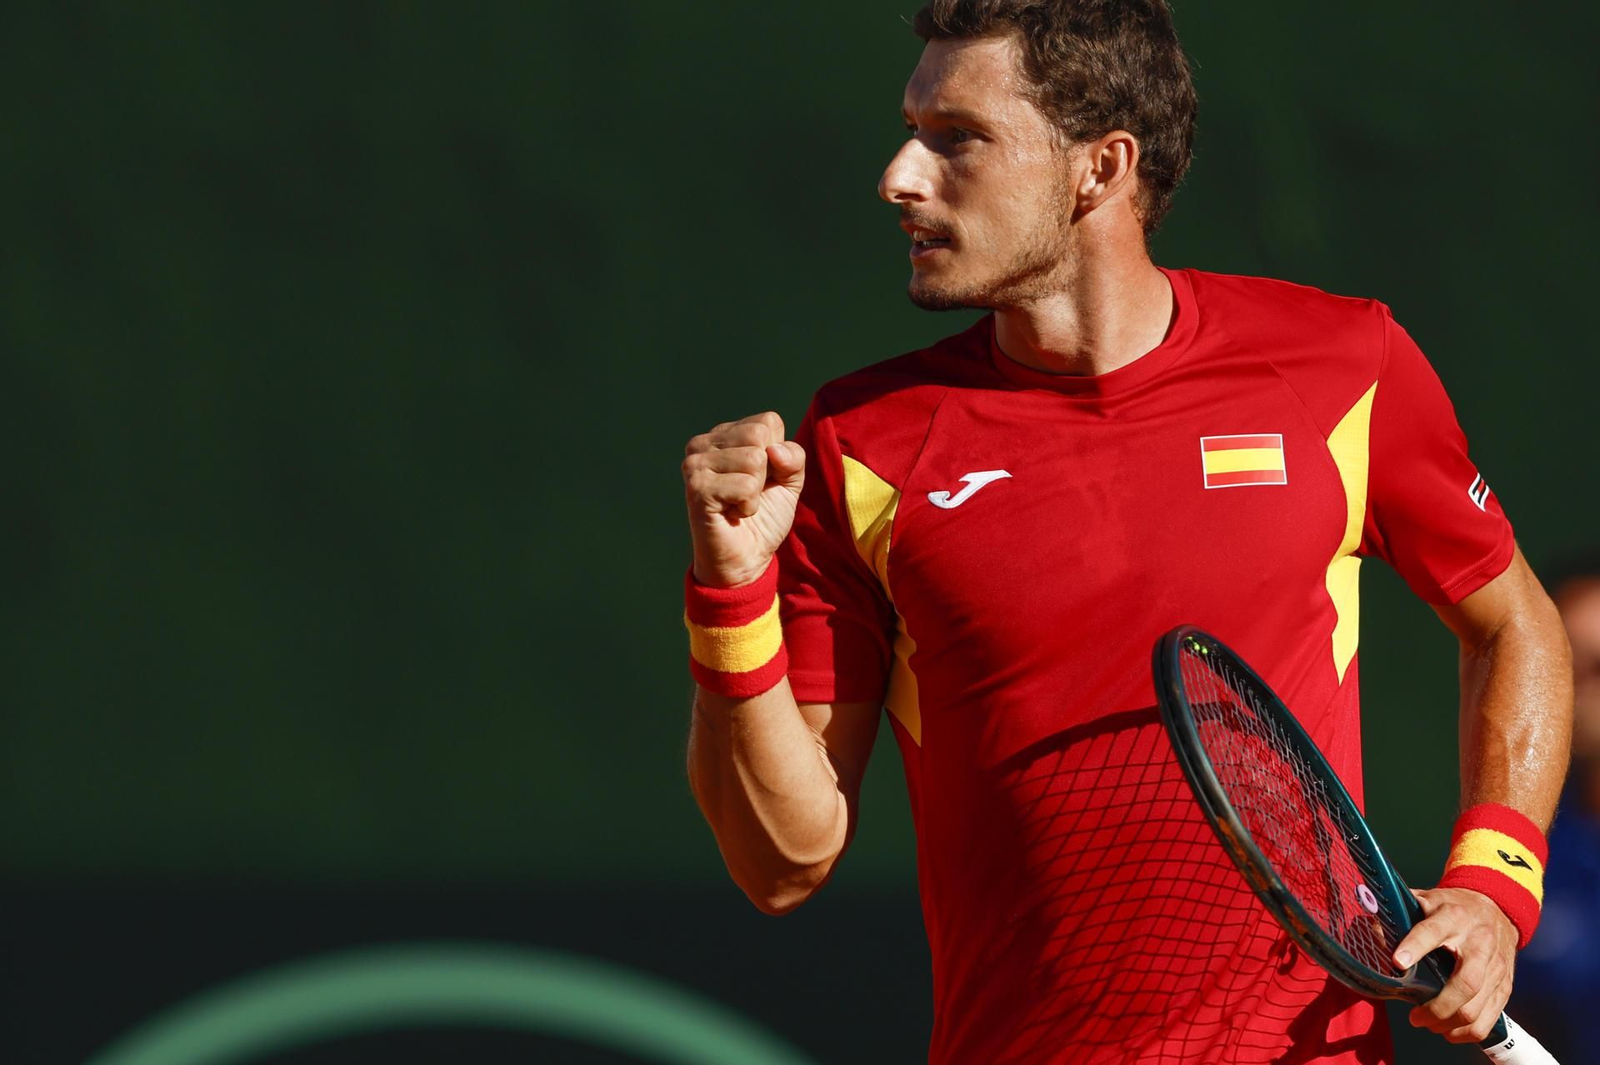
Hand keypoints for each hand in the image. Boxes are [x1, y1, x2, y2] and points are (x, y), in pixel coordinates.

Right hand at [682, 411, 805, 587]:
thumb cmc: (764, 517)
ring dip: (757, 491)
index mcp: (724, 434)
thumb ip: (793, 457)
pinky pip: (746, 485)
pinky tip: (732, 513)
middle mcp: (704, 443)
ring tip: (738, 503)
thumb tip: (774, 450)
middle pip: (760, 435)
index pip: (768, 421)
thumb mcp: (789, 481)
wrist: (745, 559)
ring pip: (754, 459)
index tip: (762, 479)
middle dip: (768, 471)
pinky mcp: (697, 487)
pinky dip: (749, 506)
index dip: (778, 454)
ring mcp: (696, 463)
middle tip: (749, 492)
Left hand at [1393, 886, 1517, 1042]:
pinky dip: (1467, 1032)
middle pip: (1464, 983)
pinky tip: (1449, 1030)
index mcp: (1453, 917)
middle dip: (1437, 1007)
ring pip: (1476, 1007)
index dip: (1415, 947)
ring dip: (1448, 1023)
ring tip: (1428, 1024)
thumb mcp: (1425, 899)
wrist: (1497, 908)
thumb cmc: (1453, 907)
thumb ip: (1400, 915)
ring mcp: (1495, 967)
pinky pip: (1489, 1018)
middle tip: (1414, 1017)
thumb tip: (1373, 932)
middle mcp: (1478, 943)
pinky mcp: (1505, 986)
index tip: (1397, 962)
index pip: (1433, 931)